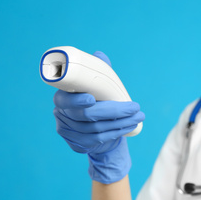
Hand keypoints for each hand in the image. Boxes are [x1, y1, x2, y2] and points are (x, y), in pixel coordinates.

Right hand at [53, 51, 144, 183]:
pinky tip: (131, 126)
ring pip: (96, 129)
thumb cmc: (94, 100)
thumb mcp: (95, 86)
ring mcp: (69, 132)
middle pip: (87, 116)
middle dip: (114, 111)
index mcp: (62, 98)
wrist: (93, 127)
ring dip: (121, 122)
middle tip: (134, 107)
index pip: (64, 100)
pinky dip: (118, 132)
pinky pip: (100, 139)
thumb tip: (99, 55)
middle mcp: (62, 116)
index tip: (91, 98)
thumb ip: (97, 71)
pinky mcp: (78, 144)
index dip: (76, 101)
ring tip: (139, 116)